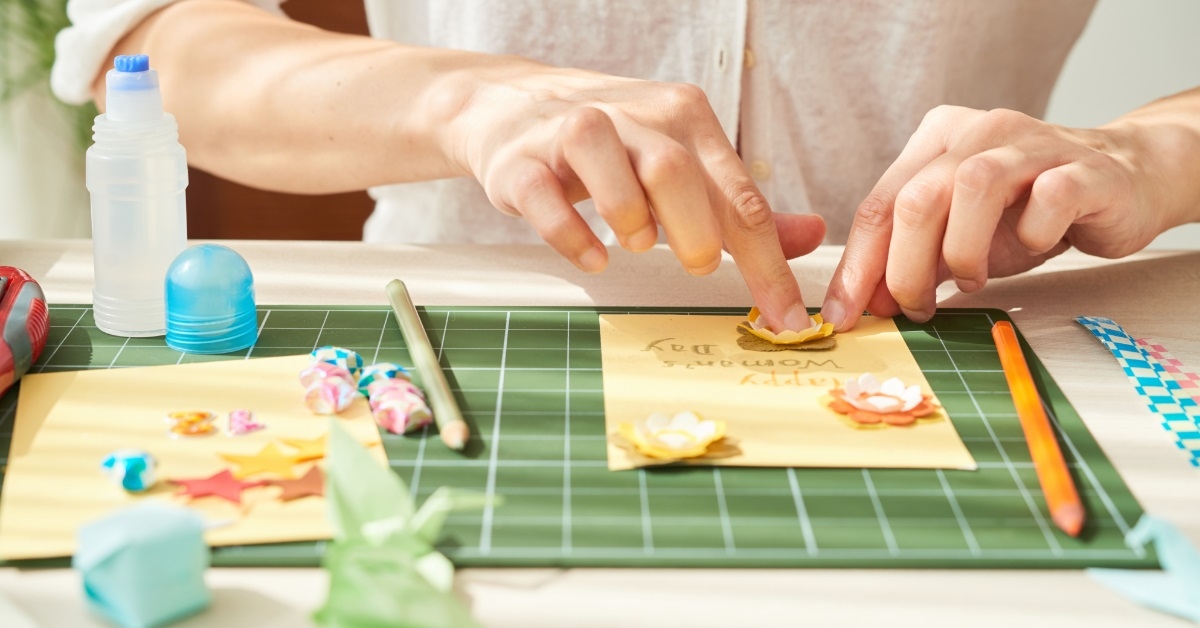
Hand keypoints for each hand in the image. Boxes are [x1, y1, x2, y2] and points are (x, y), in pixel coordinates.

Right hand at [442, 62, 824, 331]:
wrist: (515, 107)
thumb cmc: (615, 147)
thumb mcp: (684, 163)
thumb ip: (742, 207)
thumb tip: (813, 235)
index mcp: (685, 118)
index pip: (739, 195)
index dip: (767, 263)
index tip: (784, 316)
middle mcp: (634, 117)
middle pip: (676, 173)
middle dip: (695, 234)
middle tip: (697, 266)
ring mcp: (573, 134)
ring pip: (615, 177)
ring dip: (632, 224)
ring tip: (635, 242)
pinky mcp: (523, 163)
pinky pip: (548, 203)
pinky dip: (575, 238)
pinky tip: (594, 256)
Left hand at [822, 105, 1173, 329]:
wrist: (1123, 182)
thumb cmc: (1029, 211)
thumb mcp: (959, 236)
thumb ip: (914, 261)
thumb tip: (866, 304)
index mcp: (937, 140)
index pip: (879, 205)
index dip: (858, 266)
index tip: (846, 315)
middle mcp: (980, 132)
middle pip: (917, 198)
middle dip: (904, 268)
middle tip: (915, 309)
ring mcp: (1034, 144)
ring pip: (974, 185)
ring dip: (963, 250)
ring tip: (971, 280)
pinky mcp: (1084, 167)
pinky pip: (1049, 195)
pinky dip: (1033, 233)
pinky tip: (1033, 247)